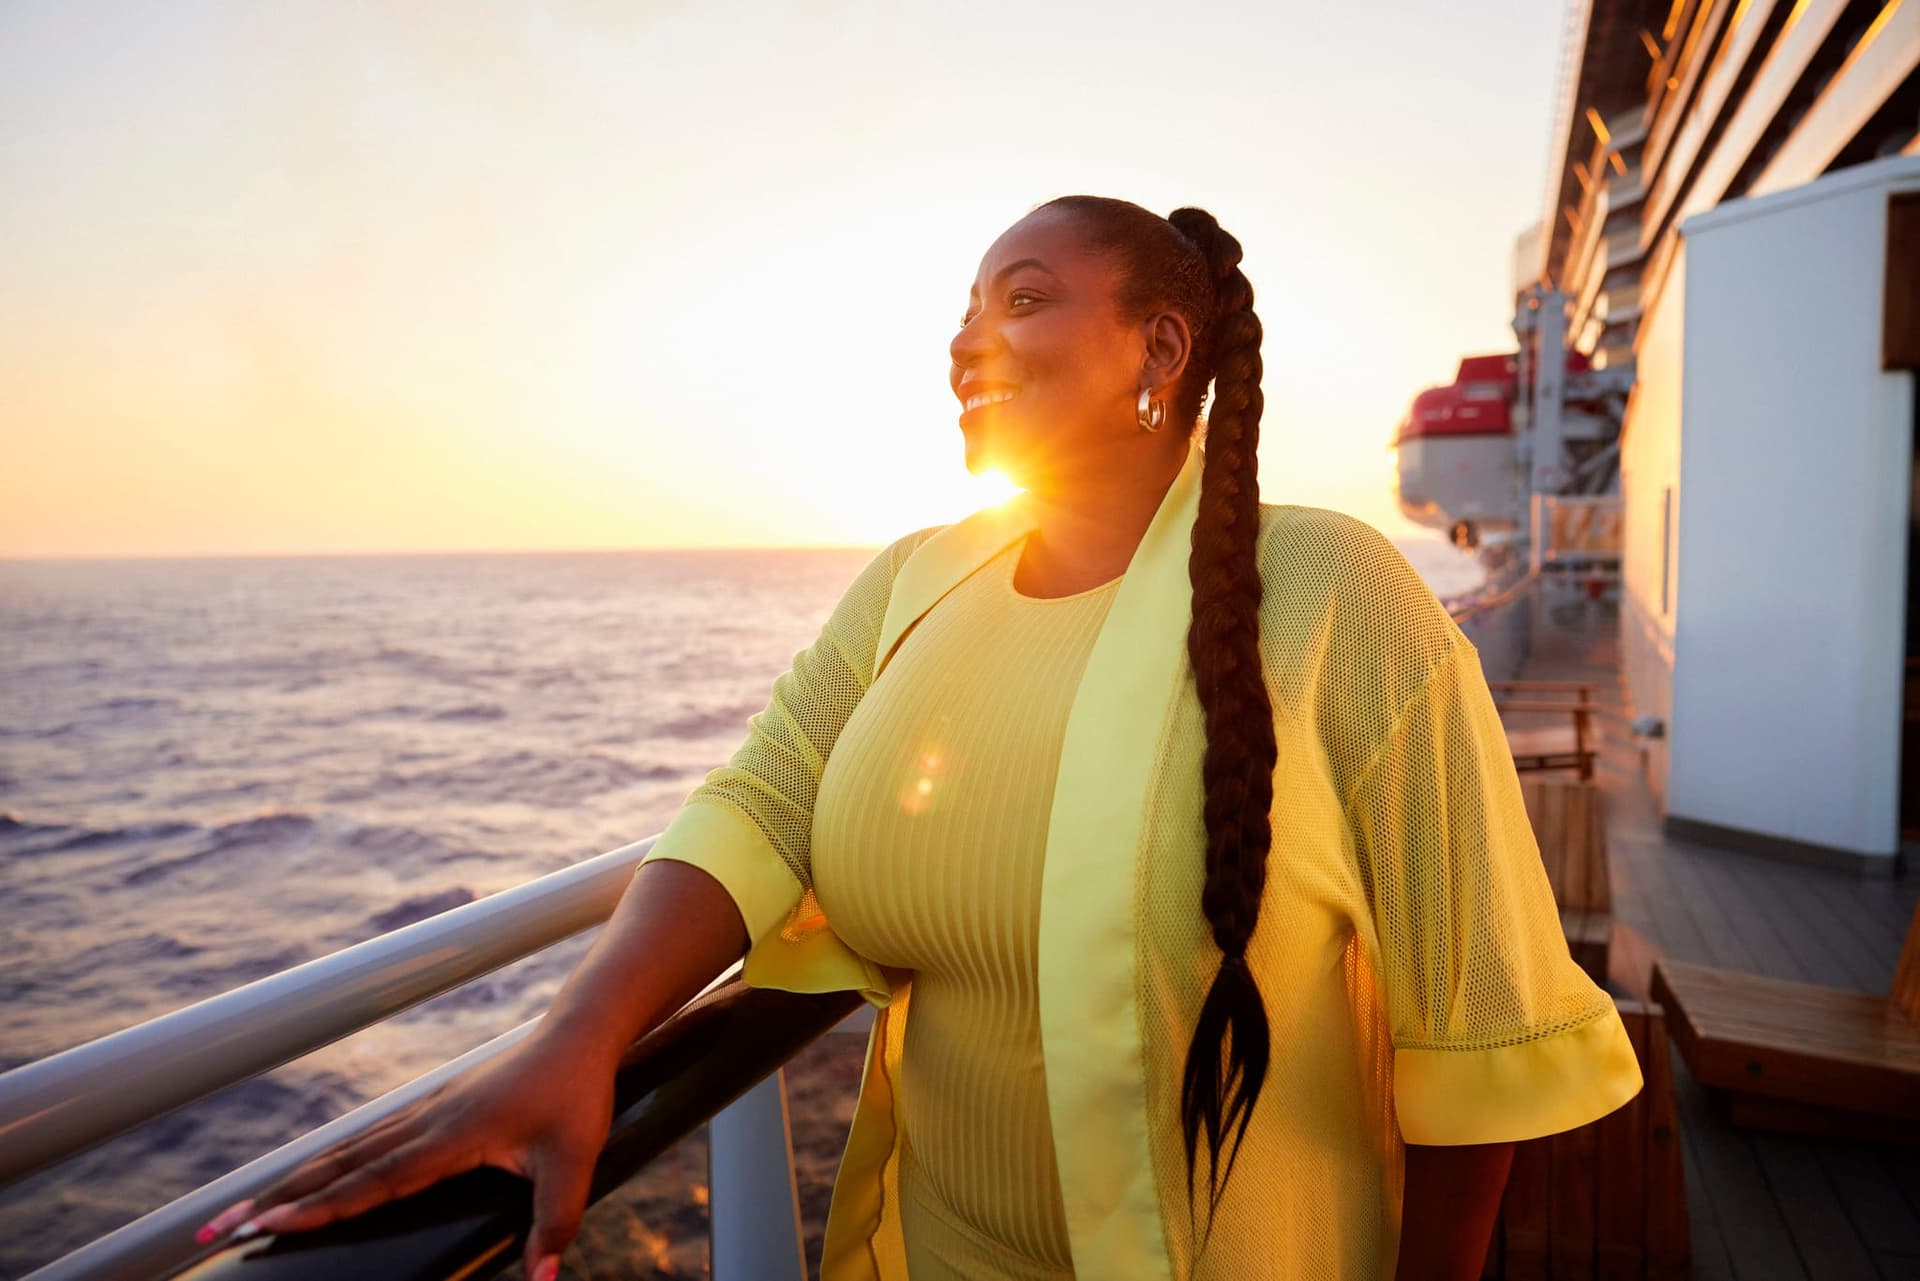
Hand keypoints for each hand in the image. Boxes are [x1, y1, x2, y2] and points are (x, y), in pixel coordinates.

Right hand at [196, 1028, 617, 1280]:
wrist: (579, 1035)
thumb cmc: (578, 1095)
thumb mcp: (576, 1162)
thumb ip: (555, 1222)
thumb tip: (543, 1279)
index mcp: (450, 1136)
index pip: (373, 1180)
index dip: (321, 1207)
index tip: (269, 1227)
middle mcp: (426, 1122)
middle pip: (339, 1167)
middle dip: (278, 1200)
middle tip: (218, 1228)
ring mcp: (426, 1111)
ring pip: (347, 1150)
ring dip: (295, 1180)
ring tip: (245, 1209)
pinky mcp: (434, 1107)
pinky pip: (369, 1138)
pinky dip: (330, 1161)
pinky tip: (311, 1174)